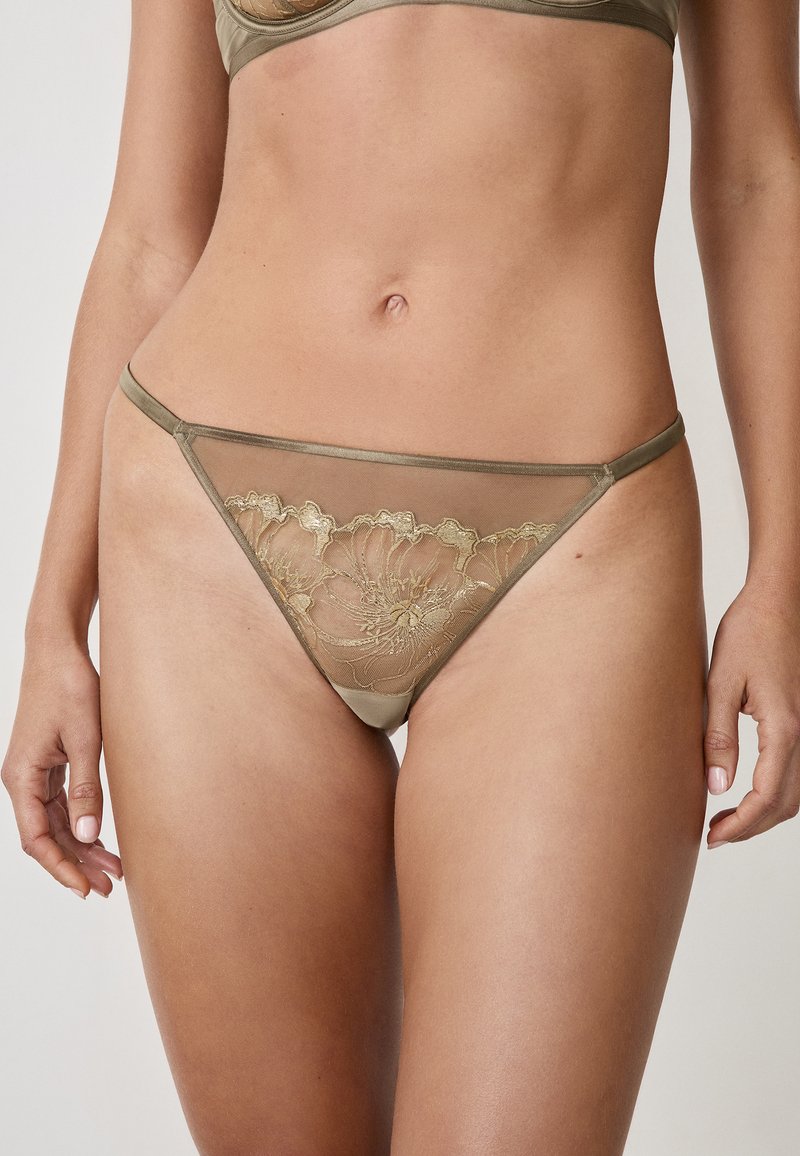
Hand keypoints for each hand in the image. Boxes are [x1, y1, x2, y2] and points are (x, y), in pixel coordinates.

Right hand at [2, 643, 122, 896]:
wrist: (59, 650)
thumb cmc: (70, 687)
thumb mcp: (84, 739)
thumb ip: (86, 789)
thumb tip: (87, 836)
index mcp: (22, 777)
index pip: (37, 838)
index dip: (61, 867)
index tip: (85, 888)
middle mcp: (22, 779)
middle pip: (46, 836)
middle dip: (76, 863)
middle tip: (108, 886)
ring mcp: (34, 772)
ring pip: (55, 823)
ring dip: (81, 846)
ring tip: (112, 870)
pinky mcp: (48, 762)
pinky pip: (60, 804)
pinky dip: (80, 823)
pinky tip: (101, 839)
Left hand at [704, 579, 799, 846]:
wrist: (779, 602)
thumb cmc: (749, 633)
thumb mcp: (720, 683)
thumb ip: (717, 736)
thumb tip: (716, 786)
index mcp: (785, 728)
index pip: (768, 797)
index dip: (741, 825)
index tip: (713, 837)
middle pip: (787, 803)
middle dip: (752, 826)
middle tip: (714, 835)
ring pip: (797, 791)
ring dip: (766, 813)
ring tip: (726, 818)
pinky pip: (799, 770)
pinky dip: (778, 791)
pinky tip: (748, 790)